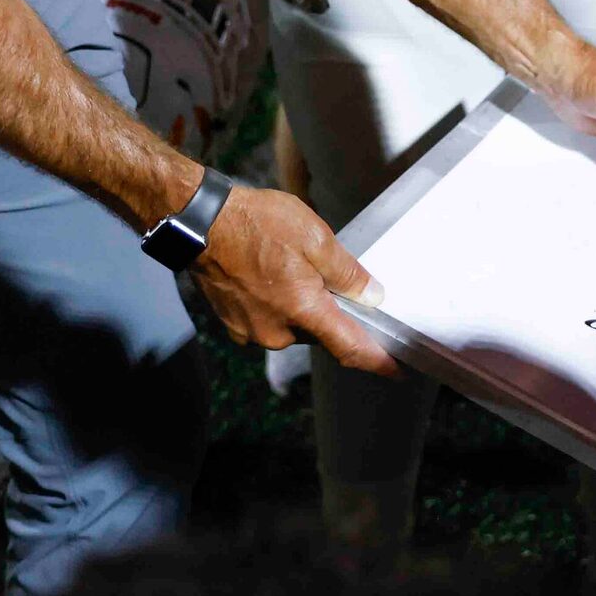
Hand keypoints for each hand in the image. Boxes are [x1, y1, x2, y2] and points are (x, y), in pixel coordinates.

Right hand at [190, 182, 397, 375]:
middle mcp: (277, 332)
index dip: (376, 362)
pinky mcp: (233, 324)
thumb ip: (348, 273)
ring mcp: (251, 331)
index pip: (349, 348)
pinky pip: (269, 320)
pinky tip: (274, 274)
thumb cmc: (259, 225)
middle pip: (319, 333)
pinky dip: (279, 304)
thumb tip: (373, 297)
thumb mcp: (316, 239)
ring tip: (293, 266)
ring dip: (303, 306)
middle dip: (330, 313)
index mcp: (303, 312)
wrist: (200, 224)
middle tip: (329, 277)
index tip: (396, 371)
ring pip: (293, 326)